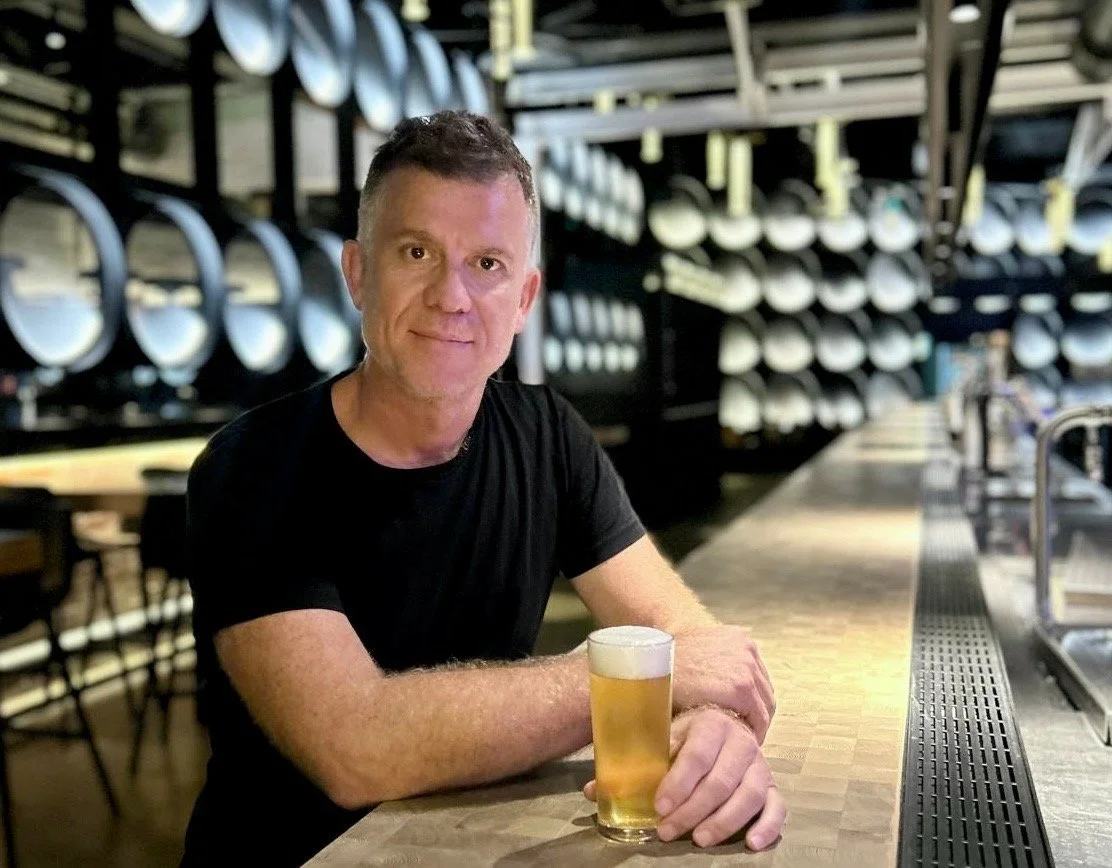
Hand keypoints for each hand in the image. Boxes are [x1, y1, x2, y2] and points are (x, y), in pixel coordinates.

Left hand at [583, 707, 785, 848]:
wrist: (723, 725)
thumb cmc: (686, 737)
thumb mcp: (662, 739)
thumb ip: (635, 763)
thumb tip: (594, 791)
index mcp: (710, 724)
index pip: (697, 755)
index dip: (678, 782)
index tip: (659, 805)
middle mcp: (740, 742)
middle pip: (721, 780)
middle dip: (693, 809)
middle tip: (668, 831)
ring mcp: (759, 764)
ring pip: (749, 795)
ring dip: (724, 821)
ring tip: (700, 840)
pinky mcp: (771, 785)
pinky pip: (777, 806)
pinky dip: (767, 826)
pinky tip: (751, 843)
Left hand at [672, 625, 774, 742]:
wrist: (661, 636)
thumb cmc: (664, 678)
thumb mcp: (680, 717)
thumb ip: (699, 739)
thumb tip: (697, 773)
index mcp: (738, 690)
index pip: (760, 724)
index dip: (752, 738)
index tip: (741, 744)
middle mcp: (747, 669)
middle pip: (766, 705)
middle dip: (756, 720)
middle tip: (741, 729)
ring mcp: (747, 651)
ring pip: (764, 685)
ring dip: (755, 700)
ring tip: (738, 710)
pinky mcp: (743, 639)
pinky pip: (756, 667)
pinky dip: (751, 679)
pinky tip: (736, 689)